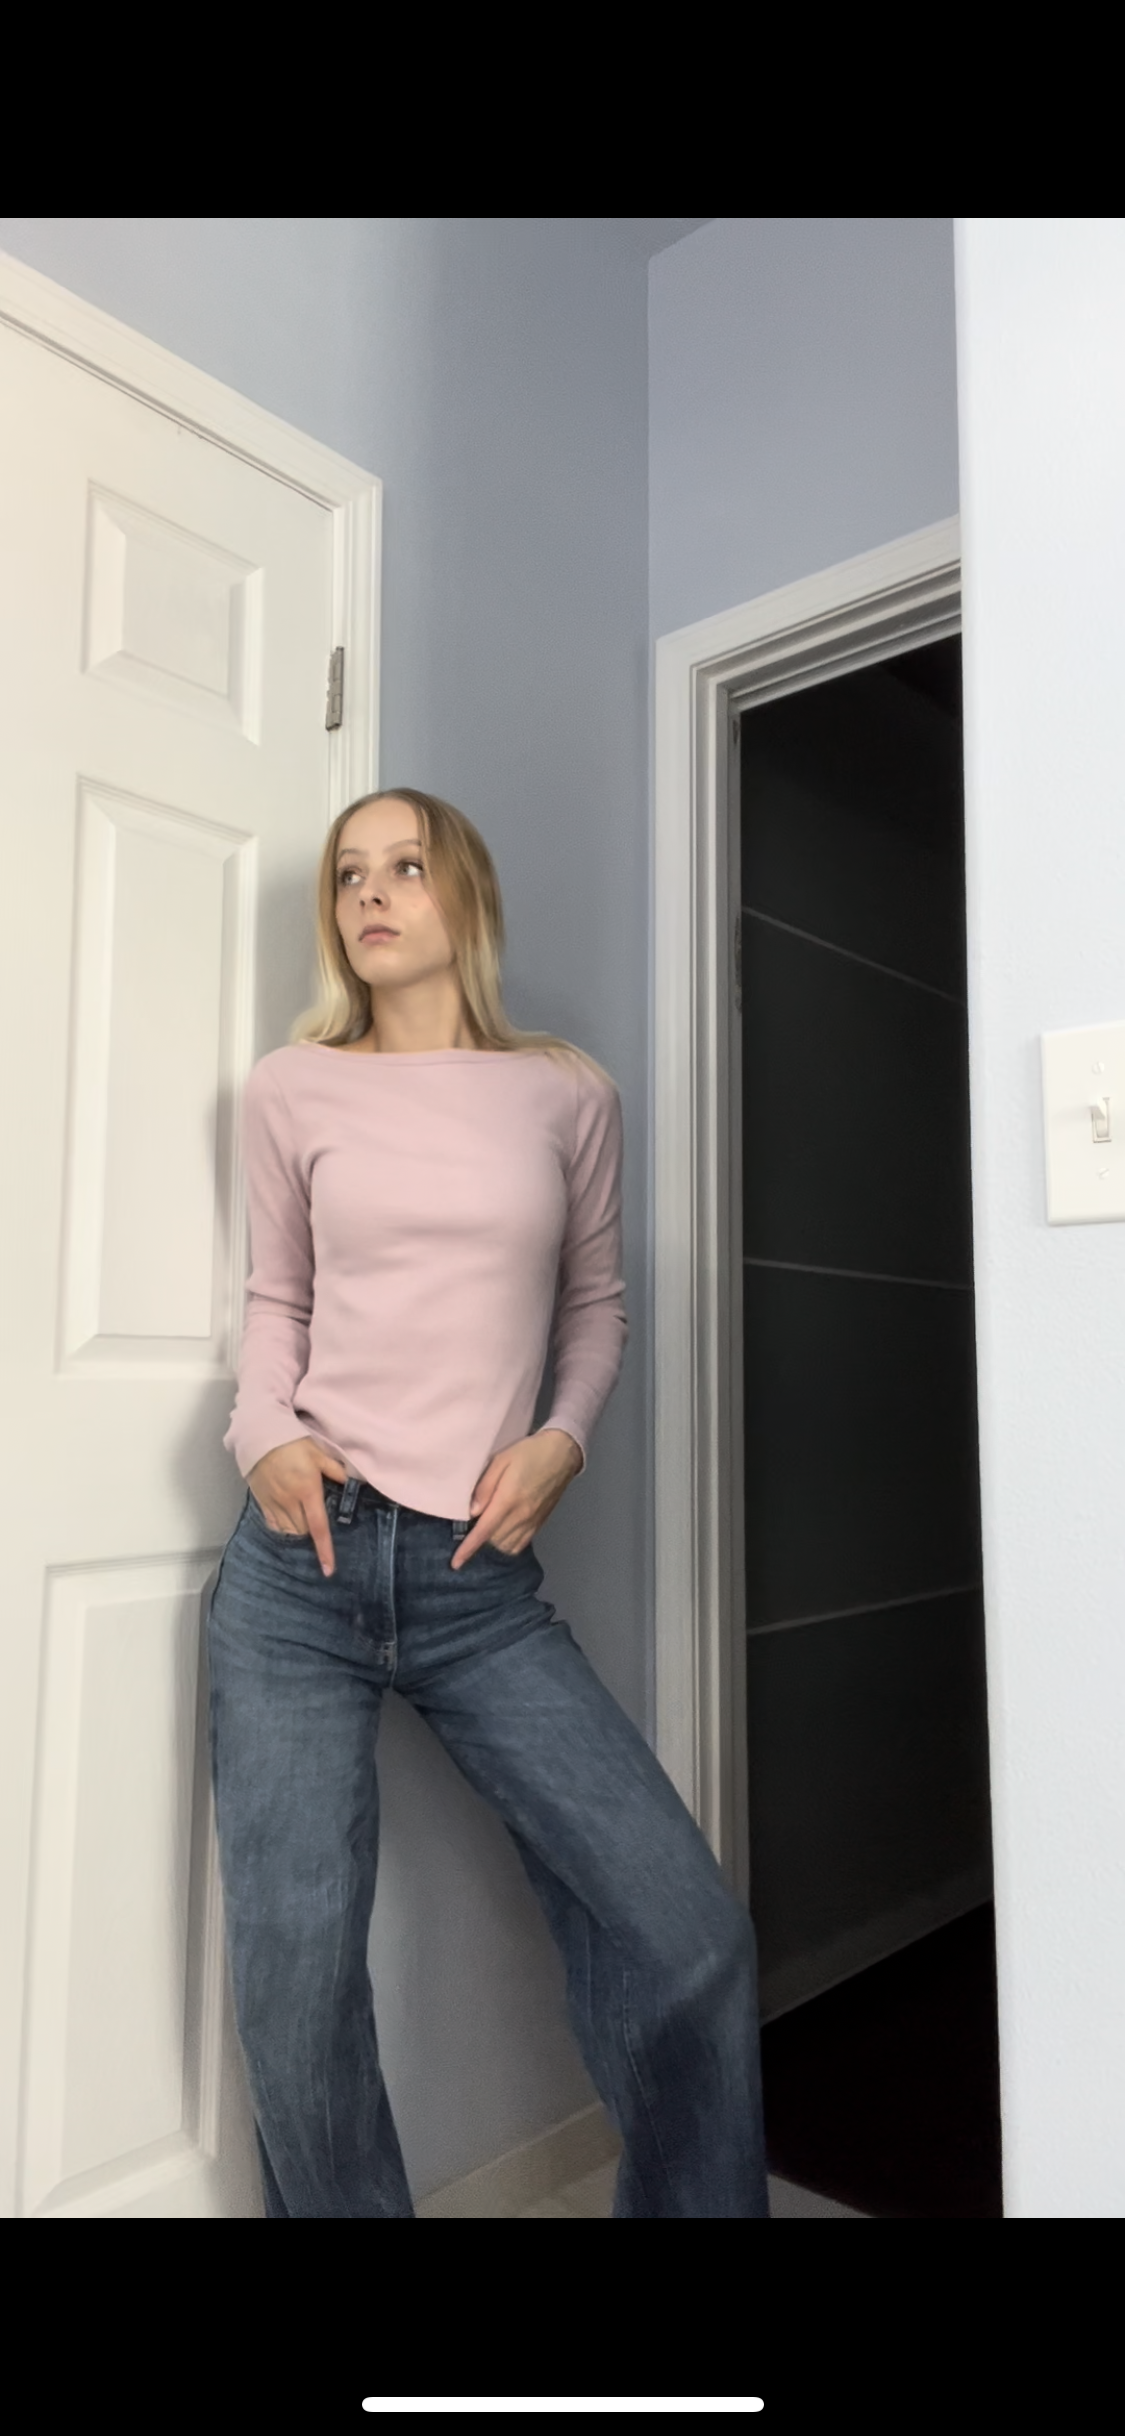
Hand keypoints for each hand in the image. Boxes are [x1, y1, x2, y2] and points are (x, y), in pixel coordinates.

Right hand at [246, 1438, 348, 1576]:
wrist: (259, 1436)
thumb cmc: (292, 1443)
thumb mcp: (318, 1453)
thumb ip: (336, 1470)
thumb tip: (353, 1482)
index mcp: (307, 1491)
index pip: (318, 1528)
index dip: (324, 1550)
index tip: (328, 1569)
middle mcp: (290, 1502)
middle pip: (303, 1532)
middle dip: (312, 1535)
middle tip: (319, 1528)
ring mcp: (274, 1503)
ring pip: (289, 1530)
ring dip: (298, 1532)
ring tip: (305, 1526)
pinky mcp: (262, 1501)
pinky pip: (273, 1524)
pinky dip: (283, 1528)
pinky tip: (288, 1524)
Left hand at [451, 1429, 582, 1570]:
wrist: (562, 1453)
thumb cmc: (529, 1453)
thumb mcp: (500, 1460)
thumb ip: (484, 1486)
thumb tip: (472, 1512)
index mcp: (508, 1500)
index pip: (484, 1532)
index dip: (468, 1549)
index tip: (456, 1563)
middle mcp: (521, 1516)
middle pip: (494, 1542)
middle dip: (478, 1542)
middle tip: (468, 1530)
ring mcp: (532, 1522)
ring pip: (507, 1546)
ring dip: (493, 1545)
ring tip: (484, 1533)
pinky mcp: (540, 1523)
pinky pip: (521, 1544)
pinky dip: (508, 1545)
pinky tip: (501, 1535)